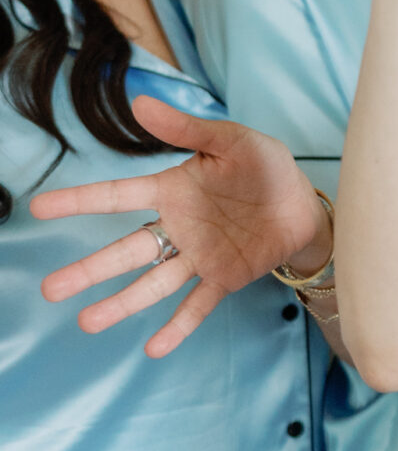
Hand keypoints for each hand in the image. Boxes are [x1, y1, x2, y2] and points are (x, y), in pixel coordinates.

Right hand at [30, 97, 326, 356]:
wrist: (305, 203)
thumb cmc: (264, 168)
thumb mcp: (230, 140)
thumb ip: (187, 128)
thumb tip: (141, 103)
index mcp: (173, 190)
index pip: (117, 196)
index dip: (79, 201)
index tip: (40, 208)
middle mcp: (178, 228)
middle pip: (126, 251)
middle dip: (89, 270)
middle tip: (52, 288)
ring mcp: (199, 256)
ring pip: (153, 283)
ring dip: (122, 303)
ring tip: (88, 323)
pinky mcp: (225, 278)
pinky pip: (198, 304)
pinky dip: (179, 326)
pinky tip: (154, 347)